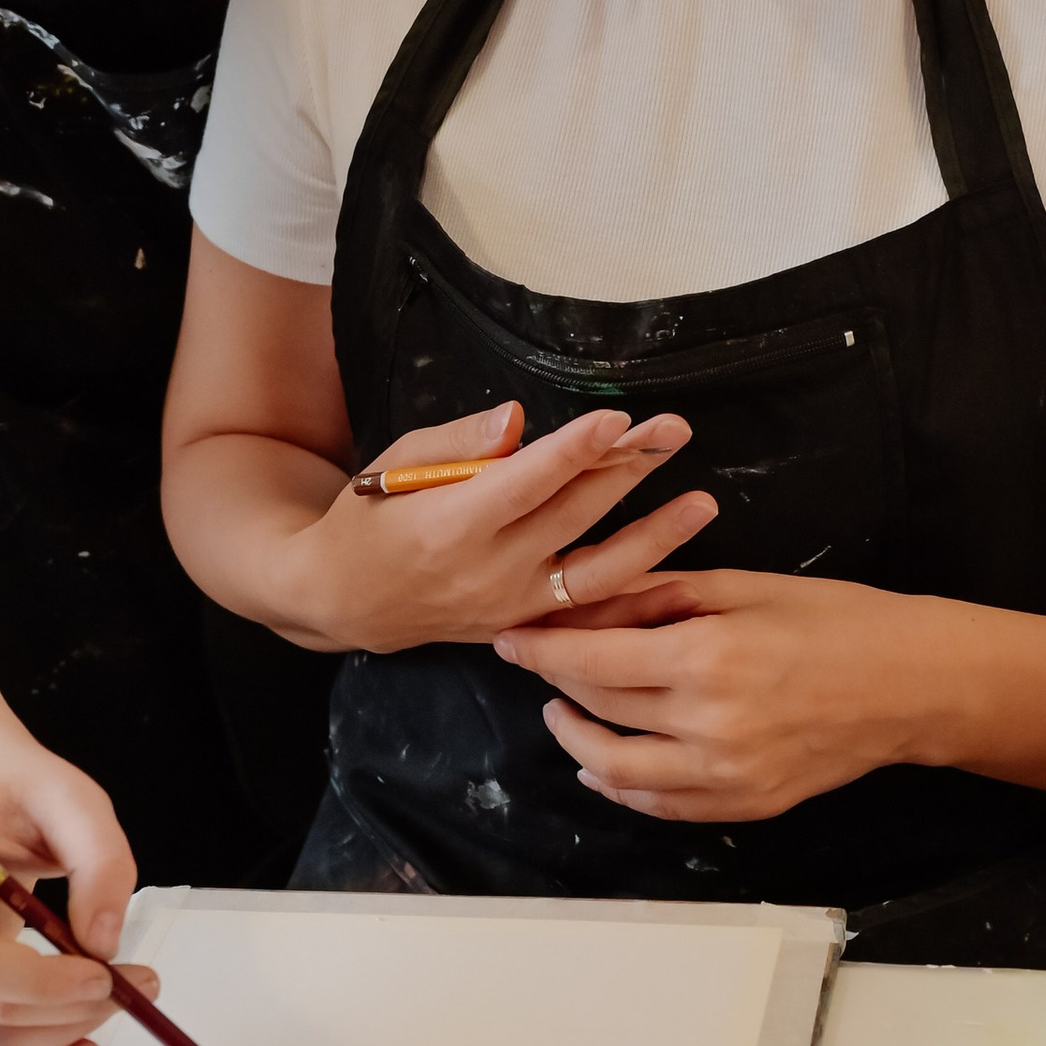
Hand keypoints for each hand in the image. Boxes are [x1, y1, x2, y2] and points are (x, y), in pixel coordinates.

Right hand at [292, 400, 715, 652]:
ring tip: (701, 504)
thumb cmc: (369, 518)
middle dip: (628, 470)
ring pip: (596, 573)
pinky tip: (677, 571)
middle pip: (572, 516)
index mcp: (450, 525)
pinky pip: (588, 614)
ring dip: (654, 537)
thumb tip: (517, 419)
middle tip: (674, 430)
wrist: (344, 600)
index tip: (618, 418)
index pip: (526, 483)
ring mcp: (511, 607)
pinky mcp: (524, 627)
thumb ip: (457, 443)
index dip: (574, 450)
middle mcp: (487, 571)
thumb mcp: (395, 466)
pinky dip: (634, 595)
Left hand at [493, 571, 951, 820]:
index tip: (510, 637)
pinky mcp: (747, 805)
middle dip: (553, 684)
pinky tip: (606, 763)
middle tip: (532, 663)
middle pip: (600, 710)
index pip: (594, 659)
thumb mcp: (744, 586)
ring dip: (578, 743)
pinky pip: (662, 805)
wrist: (911, 684)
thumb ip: (662, 594)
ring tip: (562, 714)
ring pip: (618, 771)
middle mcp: (711, 724)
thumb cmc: (835, 620)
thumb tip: (591, 597)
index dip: (542, 649)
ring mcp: (729, 775)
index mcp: (708, 657)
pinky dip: (623, 786)